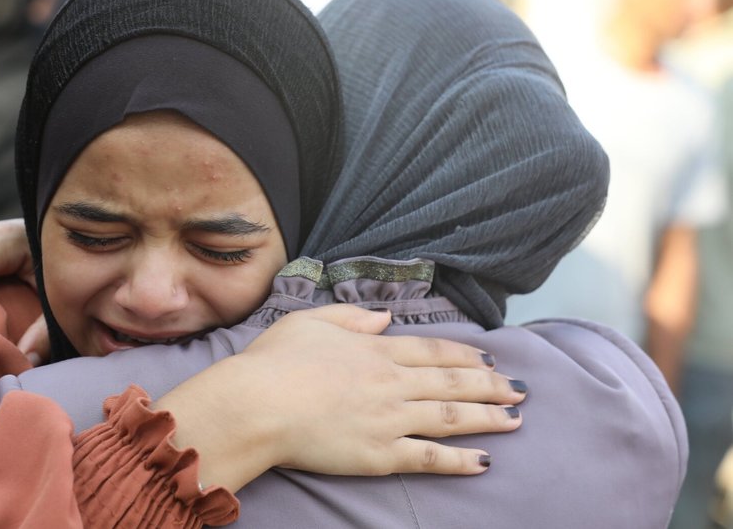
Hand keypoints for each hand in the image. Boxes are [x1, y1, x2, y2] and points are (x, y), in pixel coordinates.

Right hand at [155, 305, 525, 491]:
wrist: (258, 404)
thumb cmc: (273, 361)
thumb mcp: (309, 321)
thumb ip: (350, 317)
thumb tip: (383, 318)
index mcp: (374, 349)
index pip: (432, 351)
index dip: (465, 354)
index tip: (489, 358)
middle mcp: (391, 382)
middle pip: (452, 381)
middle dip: (490, 385)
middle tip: (520, 389)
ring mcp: (390, 419)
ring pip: (451, 416)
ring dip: (488, 417)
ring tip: (517, 419)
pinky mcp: (381, 454)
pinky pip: (429, 457)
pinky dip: (459, 459)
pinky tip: (484, 461)